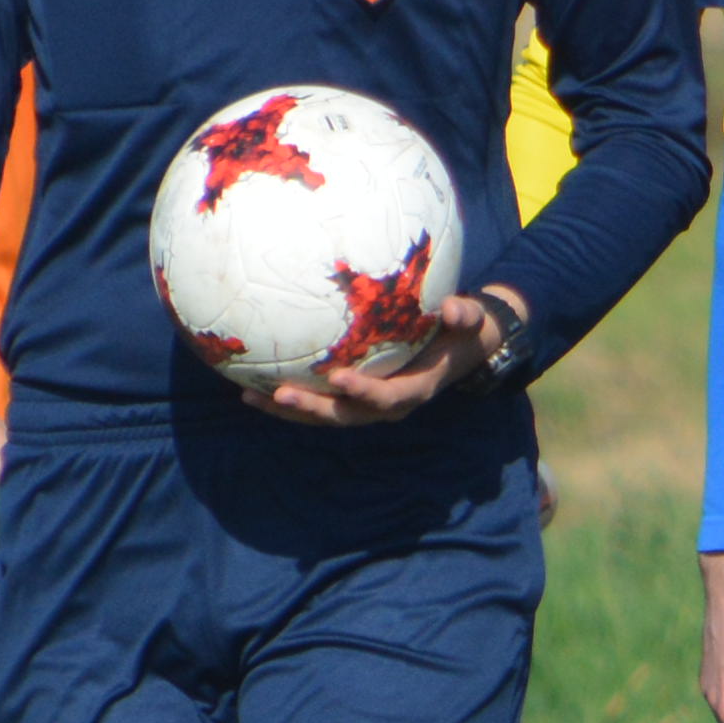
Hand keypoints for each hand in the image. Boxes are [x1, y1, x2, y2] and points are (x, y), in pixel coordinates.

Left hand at [247, 282, 524, 429]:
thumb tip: (453, 307)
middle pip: (346, 415)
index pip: (388, 398)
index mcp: (416, 389)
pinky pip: (319, 401)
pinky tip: (254, 388)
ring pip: (326, 415)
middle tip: (280, 393)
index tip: (339, 378)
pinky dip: (289, 399)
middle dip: (313, 408)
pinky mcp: (353, 397)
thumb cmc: (463, 329)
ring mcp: (368, 403)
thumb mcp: (471, 320)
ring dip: (290, 410)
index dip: (364, 393)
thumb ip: (465, 314)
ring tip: (251, 398)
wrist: (460, 346)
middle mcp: (388, 404)